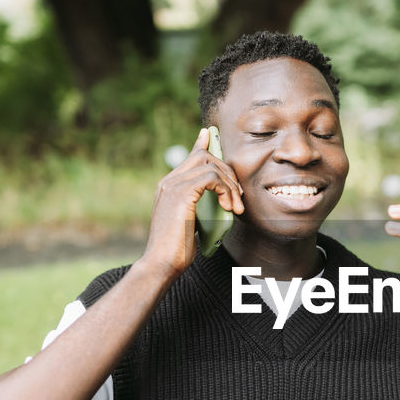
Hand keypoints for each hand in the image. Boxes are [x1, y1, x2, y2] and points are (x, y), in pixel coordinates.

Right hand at [140, 128, 244, 282]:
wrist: (162, 263)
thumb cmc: (177, 249)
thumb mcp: (191, 222)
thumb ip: (198, 206)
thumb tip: (218, 201)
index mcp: (168, 186)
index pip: (189, 157)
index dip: (202, 144)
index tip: (210, 135)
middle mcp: (168, 182)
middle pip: (203, 157)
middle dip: (227, 172)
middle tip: (237, 196)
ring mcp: (173, 186)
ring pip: (210, 165)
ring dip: (229, 184)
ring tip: (235, 207)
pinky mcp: (181, 195)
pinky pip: (210, 178)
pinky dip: (224, 190)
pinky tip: (228, 207)